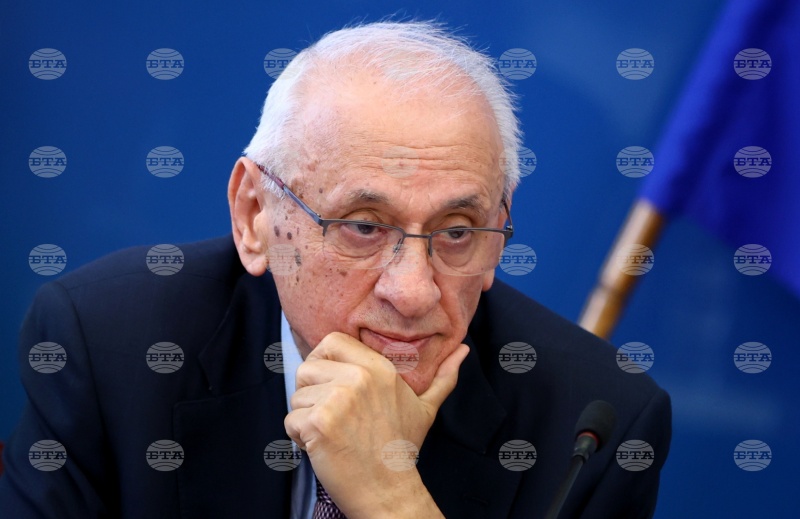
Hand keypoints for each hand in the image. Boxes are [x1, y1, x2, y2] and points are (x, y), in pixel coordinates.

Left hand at [284, 332, 468, 517]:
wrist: (389, 490)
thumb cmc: (401, 448)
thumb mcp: (425, 408)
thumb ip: (443, 377)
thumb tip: (462, 350)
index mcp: (379, 368)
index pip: (332, 340)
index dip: (323, 360)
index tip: (330, 383)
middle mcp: (358, 378)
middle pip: (307, 368)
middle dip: (310, 394)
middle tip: (333, 418)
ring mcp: (338, 400)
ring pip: (296, 396)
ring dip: (305, 418)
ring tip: (332, 434)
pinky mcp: (319, 423)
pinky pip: (290, 420)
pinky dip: (298, 438)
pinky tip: (322, 448)